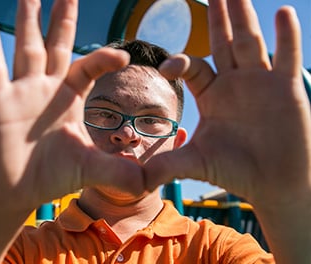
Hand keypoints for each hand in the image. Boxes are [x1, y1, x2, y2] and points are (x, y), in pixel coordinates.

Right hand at [0, 0, 143, 212]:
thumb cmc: (52, 177)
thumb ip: (117, 172)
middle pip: (57, 47)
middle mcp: (47, 90)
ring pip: (27, 50)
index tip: (122, 55)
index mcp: (70, 99)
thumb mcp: (89, 170)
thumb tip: (147, 184)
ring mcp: (22, 94)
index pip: (88, 67)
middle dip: (62, 20)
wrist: (18, 191)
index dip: (104, 59)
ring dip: (28, 23)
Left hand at [145, 0, 310, 207]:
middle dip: (218, 16)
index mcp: (211, 94)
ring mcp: (262, 82)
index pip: (193, 66)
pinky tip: (284, 13)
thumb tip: (137, 181)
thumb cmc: (234, 171)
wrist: (272, 183)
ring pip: (251, 41)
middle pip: (223, 42)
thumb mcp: (196, 164)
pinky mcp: (287, 89)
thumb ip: (167, 165)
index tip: (166, 68)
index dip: (179, 61)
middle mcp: (235, 83)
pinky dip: (287, 36)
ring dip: (244, 16)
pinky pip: (287, 57)